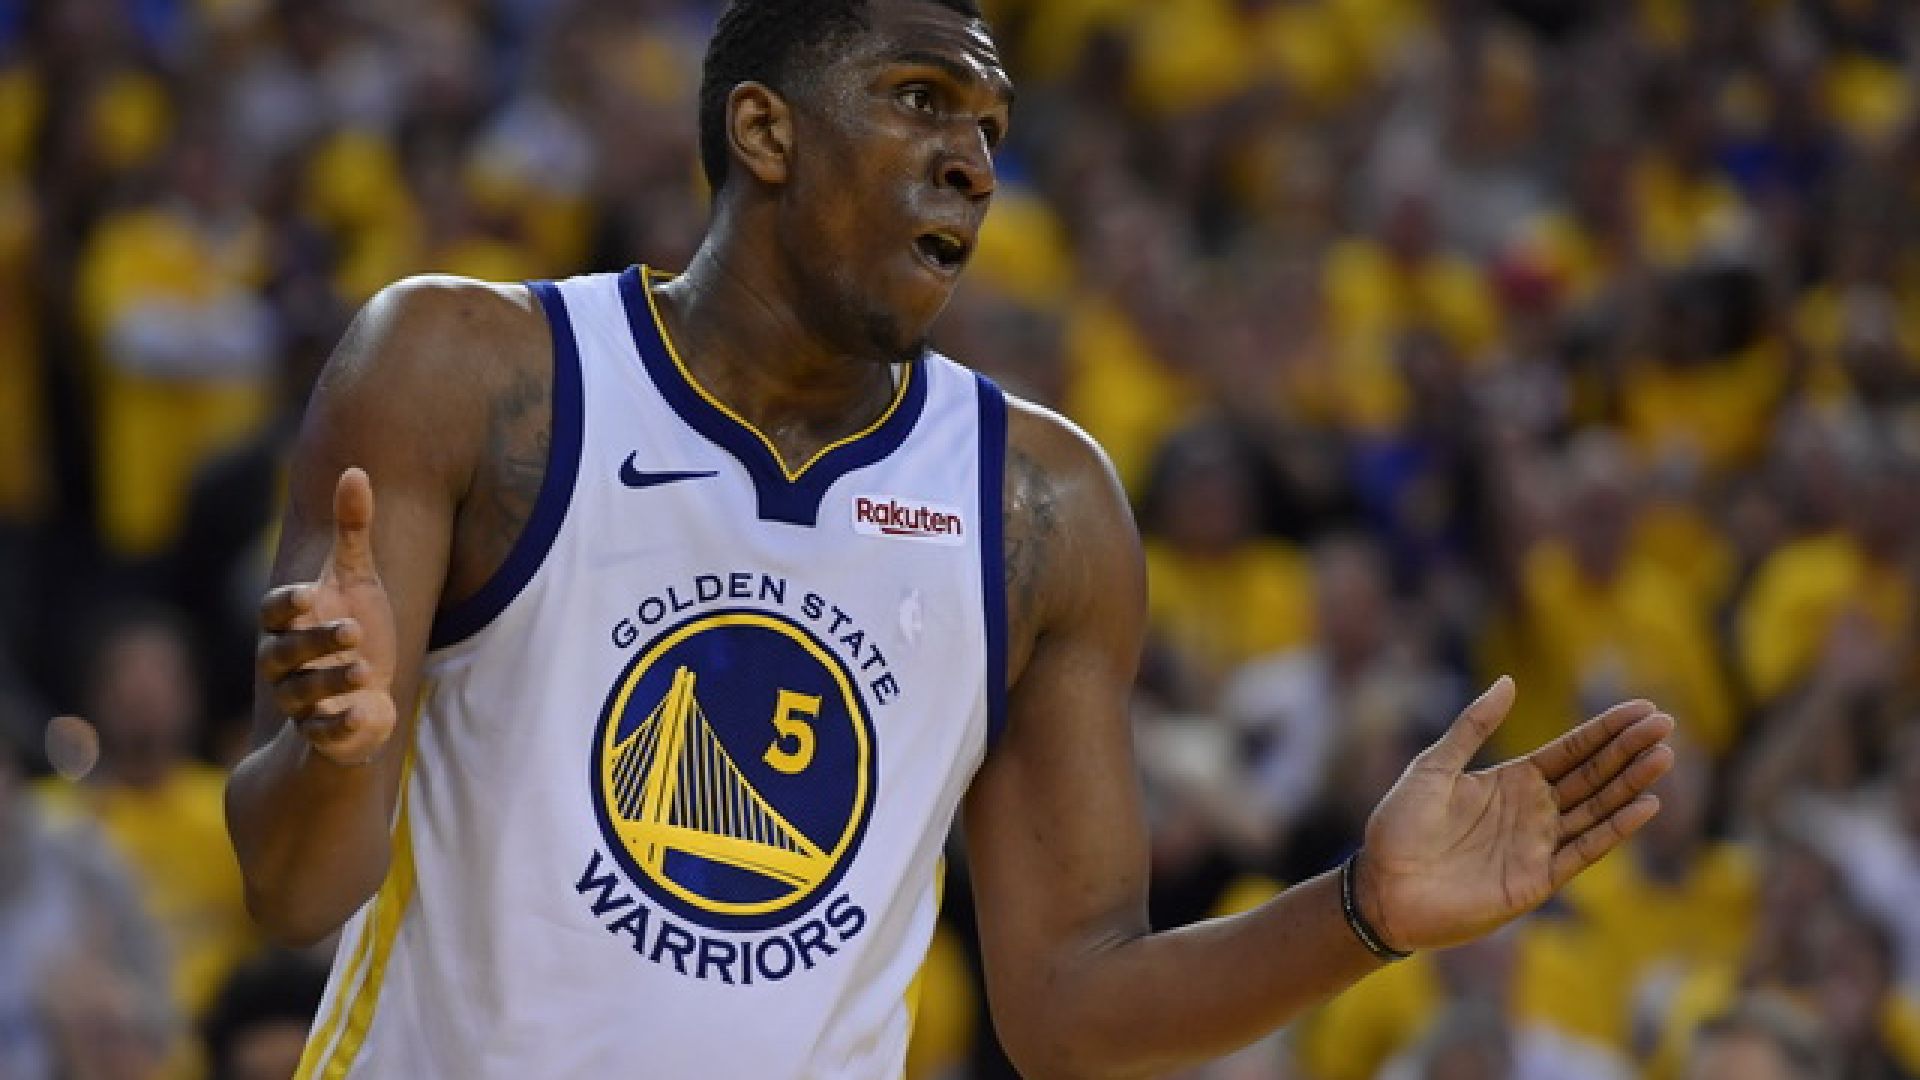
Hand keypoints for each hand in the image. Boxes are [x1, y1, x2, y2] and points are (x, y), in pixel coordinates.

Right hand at [257, 467, 397, 765]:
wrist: (360, 694)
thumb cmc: (355, 627)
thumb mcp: (358, 578)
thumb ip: (353, 528)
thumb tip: (356, 469)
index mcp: (288, 624)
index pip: (272, 613)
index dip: (287, 605)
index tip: (310, 595)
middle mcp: (284, 663)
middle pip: (282, 654)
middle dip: (314, 642)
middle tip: (353, 632)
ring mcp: (302, 701)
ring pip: (302, 695)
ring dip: (331, 682)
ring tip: (366, 670)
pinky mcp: (324, 733)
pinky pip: (324, 734)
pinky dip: (342, 726)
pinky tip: (367, 713)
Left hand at [1356, 677, 1673, 951]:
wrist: (1381, 888)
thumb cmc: (1398, 827)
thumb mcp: (1433, 766)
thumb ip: (1472, 727)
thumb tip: (1508, 681)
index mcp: (1511, 781)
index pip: (1571, 751)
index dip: (1605, 730)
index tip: (1642, 708)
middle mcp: (1533, 812)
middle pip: (1592, 775)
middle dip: (1628, 750)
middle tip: (1665, 724)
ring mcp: (1538, 845)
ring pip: (1597, 808)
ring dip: (1630, 784)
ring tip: (1663, 756)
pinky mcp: (1538, 880)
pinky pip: (1584, 850)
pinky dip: (1615, 830)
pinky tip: (1645, 805)